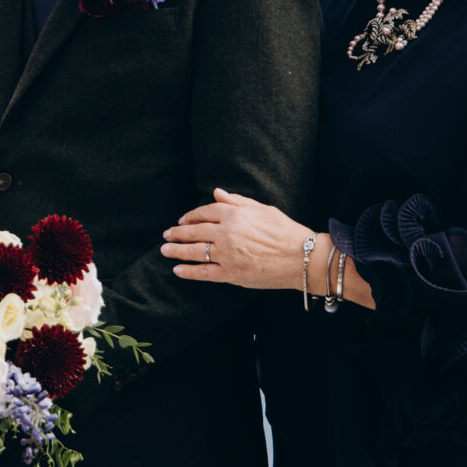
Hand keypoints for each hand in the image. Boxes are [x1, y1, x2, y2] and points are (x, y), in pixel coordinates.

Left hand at [161, 189, 309, 289]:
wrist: (302, 257)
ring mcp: (227, 254)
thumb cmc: (285, 231)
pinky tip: (177, 270)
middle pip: (194, 231)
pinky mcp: (232, 273)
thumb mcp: (262, 209)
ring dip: (176, 250)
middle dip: (177, 233)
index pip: (204, 212)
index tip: (182, 220)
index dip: (190, 216)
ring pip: (194, 251)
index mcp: (234, 214)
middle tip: (167, 235)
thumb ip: (237, 201)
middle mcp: (227, 233)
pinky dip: (189, 272)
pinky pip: (204, 273)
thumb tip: (217, 193)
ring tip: (164, 250)